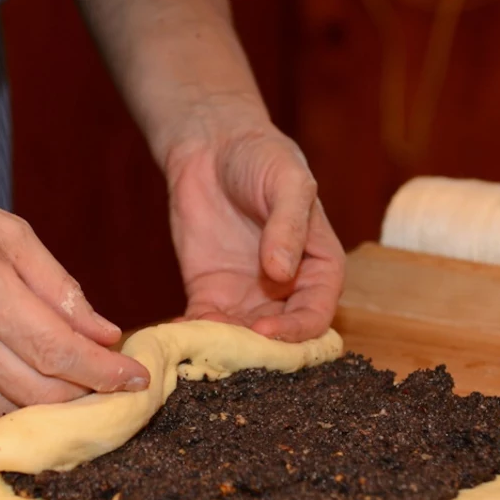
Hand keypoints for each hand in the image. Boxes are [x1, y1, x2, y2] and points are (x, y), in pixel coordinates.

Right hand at [0, 161, 149, 425]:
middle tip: (121, 391)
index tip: (138, 379)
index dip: (103, 373)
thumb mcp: (8, 232)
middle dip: (88, 398)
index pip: (56, 351)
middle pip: (37, 391)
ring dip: (55, 413)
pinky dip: (15, 410)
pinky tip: (41, 398)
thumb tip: (104, 334)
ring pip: (8, 411)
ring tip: (89, 397)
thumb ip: (59, 287)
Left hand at [166, 123, 345, 342]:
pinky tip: (180, 337)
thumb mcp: (288, 181)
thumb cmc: (263, 156)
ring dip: (227, 349)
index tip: (268, 330)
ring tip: (204, 349)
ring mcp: (249, 295)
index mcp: (319, 266)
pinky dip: (195, 336)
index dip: (298, 329)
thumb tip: (282, 271)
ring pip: (244, 338)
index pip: (317, 311)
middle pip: (283, 335)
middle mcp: (288, 289)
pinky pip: (205, 325)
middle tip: (234, 354)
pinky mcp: (211, 293)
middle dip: (261, 350)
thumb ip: (290, 225)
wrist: (212, 145)